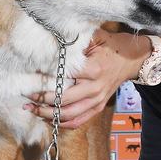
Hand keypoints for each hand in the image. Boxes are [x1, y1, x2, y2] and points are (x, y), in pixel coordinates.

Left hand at [24, 29, 149, 128]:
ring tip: (31, 109)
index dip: (45, 78)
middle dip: (42, 99)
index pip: (64, 77)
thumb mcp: (96, 37)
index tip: (30, 76)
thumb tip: (51, 39)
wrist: (133, 60)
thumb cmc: (111, 45)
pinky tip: (47, 118)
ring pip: (69, 115)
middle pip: (64, 100)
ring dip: (48, 114)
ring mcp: (97, 100)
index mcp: (94, 68)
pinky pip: (78, 121)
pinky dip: (61, 123)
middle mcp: (96, 87)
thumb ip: (75, 40)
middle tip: (26, 95)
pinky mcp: (98, 107)